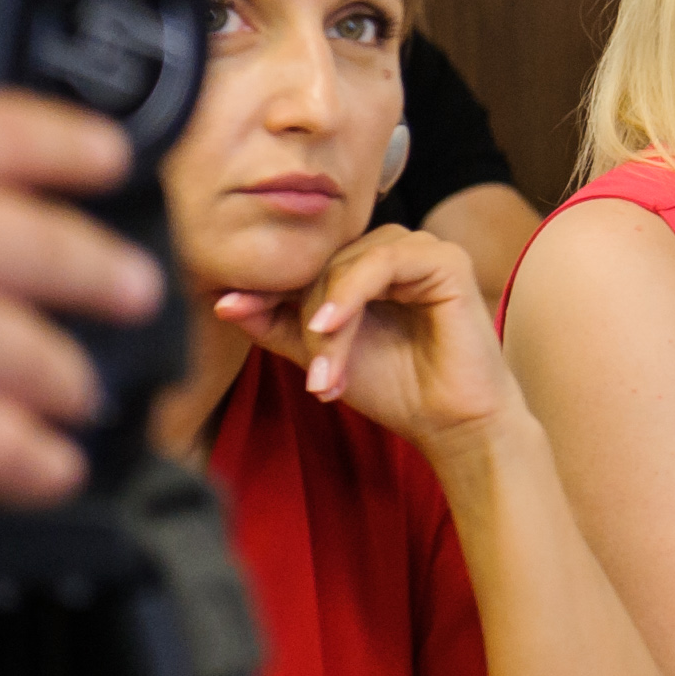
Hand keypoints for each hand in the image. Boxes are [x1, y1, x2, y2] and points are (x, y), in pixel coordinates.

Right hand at [0, 3, 144, 522]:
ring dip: (71, 379)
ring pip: (45, 357)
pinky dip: (41, 466)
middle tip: (133, 287)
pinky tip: (51, 471)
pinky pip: (15, 451)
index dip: (75, 143)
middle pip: (59, 250)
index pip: (16, 131)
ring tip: (84, 392)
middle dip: (107, 272)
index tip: (110, 157)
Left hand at [216, 225, 513, 451]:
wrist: (451, 424)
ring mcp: (423, 251)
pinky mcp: (446, 260)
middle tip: (315, 378)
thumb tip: (223, 300)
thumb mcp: (319, 355)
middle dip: (308, 321)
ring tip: (329, 371)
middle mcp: (393, 251)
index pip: (307, 264)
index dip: (271, 288)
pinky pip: (383, 261)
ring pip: (348, 265)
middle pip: (325, 266)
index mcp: (366, 268)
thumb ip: (276, 324)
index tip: (231, 310)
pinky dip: (351, 293)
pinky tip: (333, 327)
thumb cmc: (396, 390)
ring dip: (328, 317)